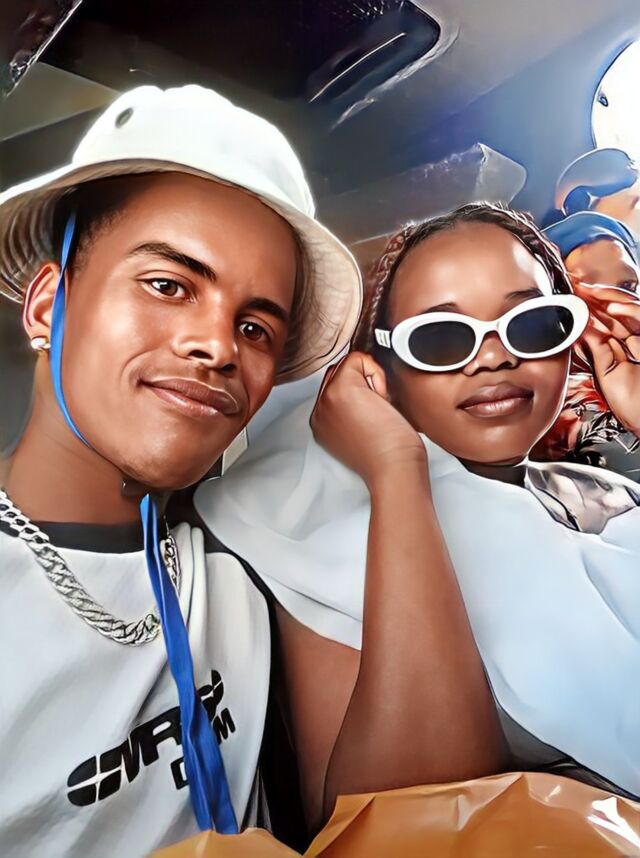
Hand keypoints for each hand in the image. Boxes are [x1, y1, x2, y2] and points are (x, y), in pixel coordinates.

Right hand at [310, 352, 425, 485]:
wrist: (394, 469)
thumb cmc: (390, 457)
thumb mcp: (363, 433)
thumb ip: (353, 411)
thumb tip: (366, 387)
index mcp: (322, 424)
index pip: (335, 386)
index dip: (360, 389)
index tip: (374, 412)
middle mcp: (319, 412)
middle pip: (339, 373)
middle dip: (362, 381)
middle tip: (379, 410)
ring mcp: (326, 399)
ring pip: (348, 365)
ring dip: (370, 379)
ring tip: (379, 408)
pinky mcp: (341, 388)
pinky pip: (358, 359)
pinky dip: (376, 373)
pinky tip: (382, 400)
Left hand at [574, 281, 639, 434]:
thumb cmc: (633, 405)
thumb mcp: (606, 374)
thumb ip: (595, 350)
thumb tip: (578, 329)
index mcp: (622, 350)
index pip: (605, 324)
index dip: (589, 311)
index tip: (572, 299)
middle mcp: (636, 341)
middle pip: (616, 313)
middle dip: (596, 299)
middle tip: (576, 287)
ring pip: (629, 310)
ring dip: (608, 298)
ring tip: (588, 291)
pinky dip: (629, 309)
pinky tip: (611, 307)